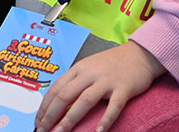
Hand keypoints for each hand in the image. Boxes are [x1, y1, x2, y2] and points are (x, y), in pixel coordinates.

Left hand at [35, 41, 165, 131]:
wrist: (139, 54)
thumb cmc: (112, 64)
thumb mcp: (89, 67)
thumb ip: (75, 82)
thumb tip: (57, 103)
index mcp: (79, 68)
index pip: (56, 88)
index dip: (45, 106)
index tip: (38, 121)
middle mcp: (90, 73)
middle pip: (65, 94)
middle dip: (51, 114)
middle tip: (43, 129)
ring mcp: (106, 80)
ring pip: (84, 100)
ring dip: (70, 119)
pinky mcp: (123, 88)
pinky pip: (114, 106)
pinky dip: (105, 120)